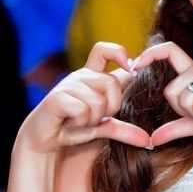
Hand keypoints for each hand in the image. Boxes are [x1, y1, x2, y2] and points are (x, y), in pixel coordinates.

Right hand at [18, 42, 149, 152]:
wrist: (44, 140)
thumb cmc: (73, 128)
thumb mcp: (102, 127)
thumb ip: (124, 129)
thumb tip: (148, 141)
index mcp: (91, 76)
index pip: (104, 50)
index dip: (120, 53)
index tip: (131, 68)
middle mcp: (80, 76)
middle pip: (111, 83)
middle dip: (111, 107)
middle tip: (96, 118)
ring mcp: (67, 85)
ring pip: (98, 101)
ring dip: (93, 119)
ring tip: (80, 122)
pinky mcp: (57, 97)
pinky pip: (82, 110)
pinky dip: (81, 123)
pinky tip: (71, 124)